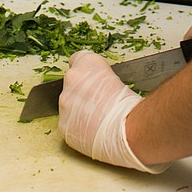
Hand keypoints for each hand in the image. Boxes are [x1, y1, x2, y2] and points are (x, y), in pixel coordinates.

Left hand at [58, 51, 169, 172]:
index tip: (90, 79)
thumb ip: (102, 77)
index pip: (77, 59)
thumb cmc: (128, 103)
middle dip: (82, 93)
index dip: (85, 71)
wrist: (126, 129)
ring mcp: (64, 102)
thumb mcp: (118, 79)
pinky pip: (68, 124)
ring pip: (68, 105)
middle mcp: (71, 78)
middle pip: (72, 84)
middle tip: (98, 104)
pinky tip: (91, 132)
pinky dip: (76, 128)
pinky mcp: (63, 124)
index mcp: (86, 62)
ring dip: (78, 110)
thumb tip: (100, 85)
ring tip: (96, 121)